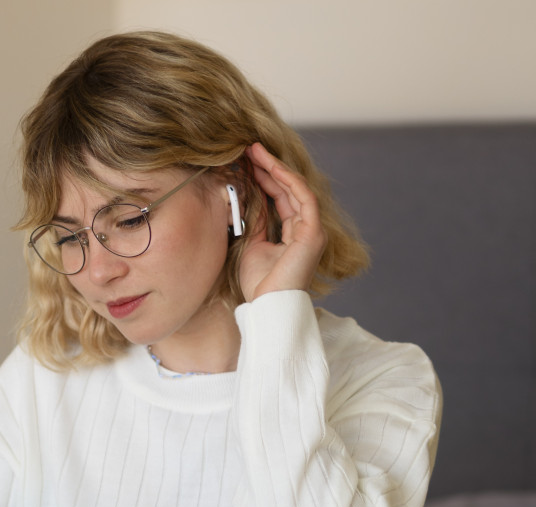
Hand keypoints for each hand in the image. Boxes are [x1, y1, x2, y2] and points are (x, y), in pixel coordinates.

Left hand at [238, 142, 327, 302]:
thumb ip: (256, 222)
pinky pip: (302, 197)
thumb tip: (250, 197)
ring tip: (255, 151)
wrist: (267, 306)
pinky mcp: (313, 232)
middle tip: (249, 149)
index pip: (280, 198)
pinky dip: (287, 180)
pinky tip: (270, 167)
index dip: (263, 178)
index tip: (245, 163)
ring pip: (295, 189)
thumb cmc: (259, 284)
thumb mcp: (252, 245)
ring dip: (275, 168)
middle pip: (287, 189)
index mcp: (292, 234)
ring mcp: (312, 230)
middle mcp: (305, 229)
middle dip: (268, 167)